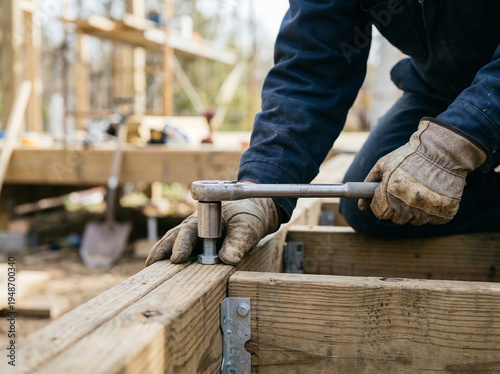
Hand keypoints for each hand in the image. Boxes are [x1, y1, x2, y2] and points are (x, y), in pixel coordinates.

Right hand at [146, 195, 278, 265]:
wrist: (254, 211)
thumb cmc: (249, 216)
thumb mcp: (247, 227)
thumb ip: (238, 242)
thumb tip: (228, 259)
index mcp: (205, 219)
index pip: (188, 231)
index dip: (181, 244)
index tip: (177, 258)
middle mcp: (194, 226)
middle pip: (173, 236)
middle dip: (161, 250)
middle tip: (151, 265)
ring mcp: (193, 236)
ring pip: (172, 243)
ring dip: (161, 255)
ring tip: (150, 271)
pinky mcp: (196, 245)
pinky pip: (180, 251)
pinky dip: (169, 259)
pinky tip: (162, 272)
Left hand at [359, 118, 486, 224]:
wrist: (443, 150)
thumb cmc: (410, 155)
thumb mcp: (384, 164)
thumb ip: (368, 184)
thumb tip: (361, 206)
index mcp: (390, 191)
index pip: (379, 213)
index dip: (380, 205)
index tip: (384, 199)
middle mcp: (408, 203)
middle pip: (396, 219)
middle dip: (396, 208)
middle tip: (403, 193)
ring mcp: (427, 209)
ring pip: (415, 221)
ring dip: (415, 210)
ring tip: (420, 191)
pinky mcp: (445, 212)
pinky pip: (434, 220)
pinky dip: (433, 211)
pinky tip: (433, 194)